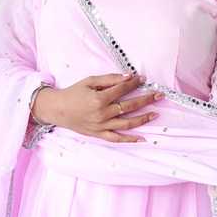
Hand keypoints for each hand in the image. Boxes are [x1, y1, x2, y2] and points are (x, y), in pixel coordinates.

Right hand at [31, 72, 163, 142]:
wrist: (57, 109)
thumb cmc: (73, 93)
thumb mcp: (89, 81)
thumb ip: (109, 79)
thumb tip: (128, 77)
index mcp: (99, 99)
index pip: (122, 89)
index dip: (134, 83)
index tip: (143, 78)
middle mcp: (102, 113)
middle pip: (129, 106)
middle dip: (146, 99)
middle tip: (159, 95)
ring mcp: (101, 126)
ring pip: (127, 123)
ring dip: (143, 118)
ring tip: (155, 114)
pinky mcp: (99, 134)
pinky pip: (117, 138)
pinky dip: (130, 139)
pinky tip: (142, 138)